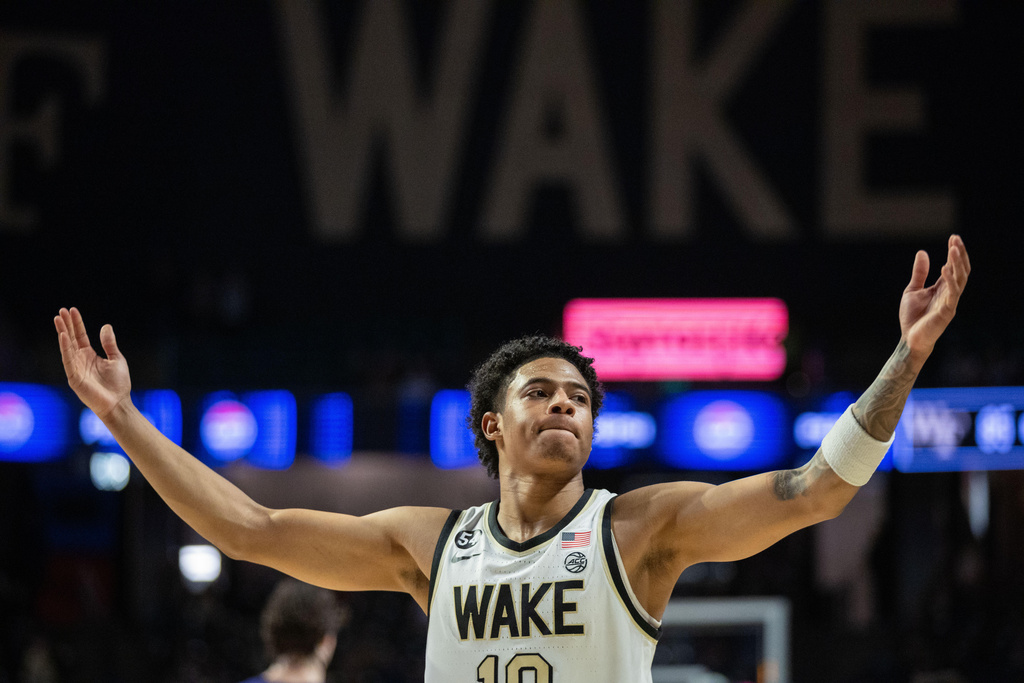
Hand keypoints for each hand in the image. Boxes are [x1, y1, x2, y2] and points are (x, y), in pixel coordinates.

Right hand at [54, 307, 131, 419]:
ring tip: (58, 319)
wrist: (118, 403)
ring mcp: (76, 368)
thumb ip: (109, 343)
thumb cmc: (118, 384)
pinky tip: (63, 335)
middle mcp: (80, 360)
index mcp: (90, 356)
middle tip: (61, 311)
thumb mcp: (116, 359)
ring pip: (67, 347)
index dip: (77, 323)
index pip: (80, 336)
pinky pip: (68, 360)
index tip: (72, 310)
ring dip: (63, 332)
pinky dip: (65, 347)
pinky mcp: (74, 377)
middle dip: (66, 325)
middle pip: (71, 339)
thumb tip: (105, 326)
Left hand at [899, 234, 970, 359]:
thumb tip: (922, 252)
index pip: (953, 267)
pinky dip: (950, 280)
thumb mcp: (912, 290)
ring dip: (957, 264)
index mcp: (943, 288)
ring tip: (953, 249)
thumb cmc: (912, 317)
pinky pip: (952, 294)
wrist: (909, 338)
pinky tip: (944, 268)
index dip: (954, 253)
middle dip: (959, 255)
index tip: (953, 237)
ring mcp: (950, 302)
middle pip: (960, 270)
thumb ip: (919, 273)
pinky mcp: (947, 312)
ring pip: (960, 279)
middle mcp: (950, 293)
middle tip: (956, 239)